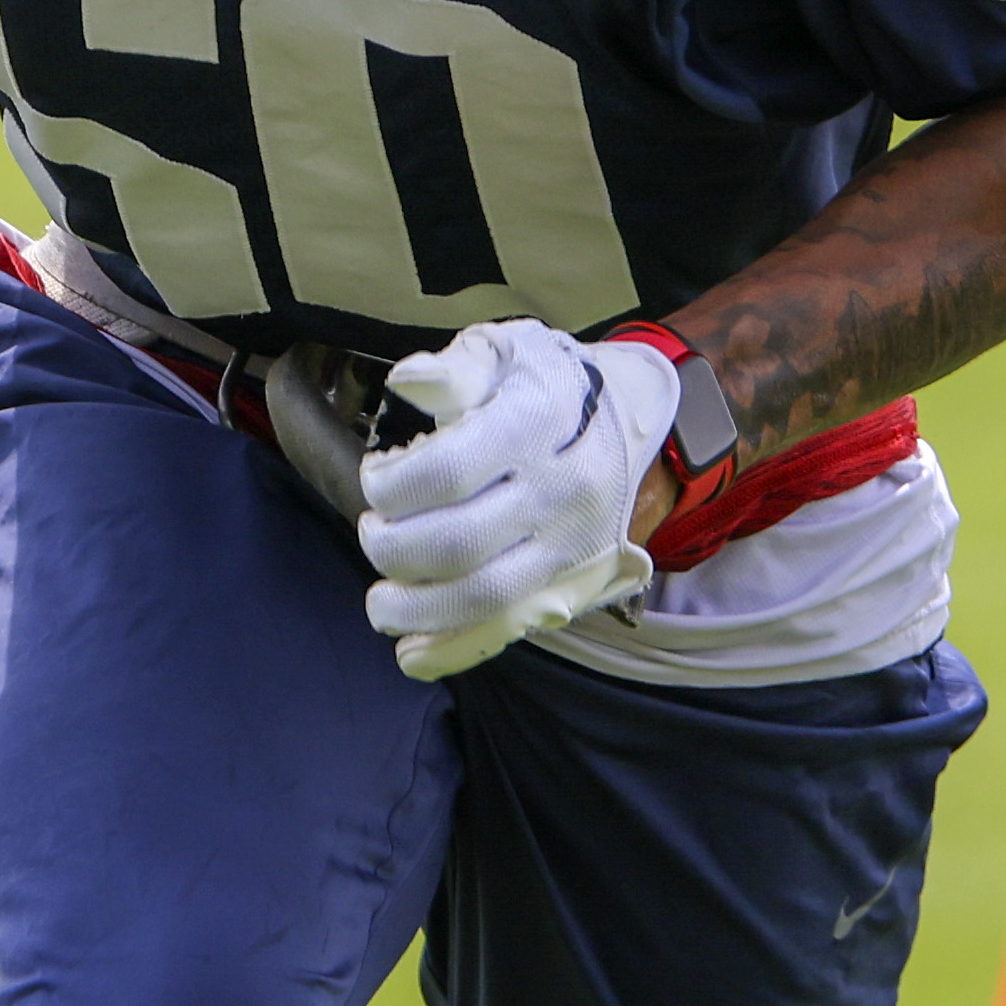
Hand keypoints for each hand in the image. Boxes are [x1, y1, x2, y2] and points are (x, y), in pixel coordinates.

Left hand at [352, 322, 679, 680]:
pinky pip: (511, 630)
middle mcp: (561, 489)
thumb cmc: (544, 381)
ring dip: (413, 609)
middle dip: (392, 547)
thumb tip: (408, 381)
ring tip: (381, 598)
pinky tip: (411, 653)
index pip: (447, 473)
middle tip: (375, 530)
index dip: (391, 486)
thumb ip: (454, 370)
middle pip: (458, 543)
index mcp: (538, 422)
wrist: (630, 416)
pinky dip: (454, 650)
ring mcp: (571, 545)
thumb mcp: (504, 351)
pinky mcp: (574, 584)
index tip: (376, 478)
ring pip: (483, 597)